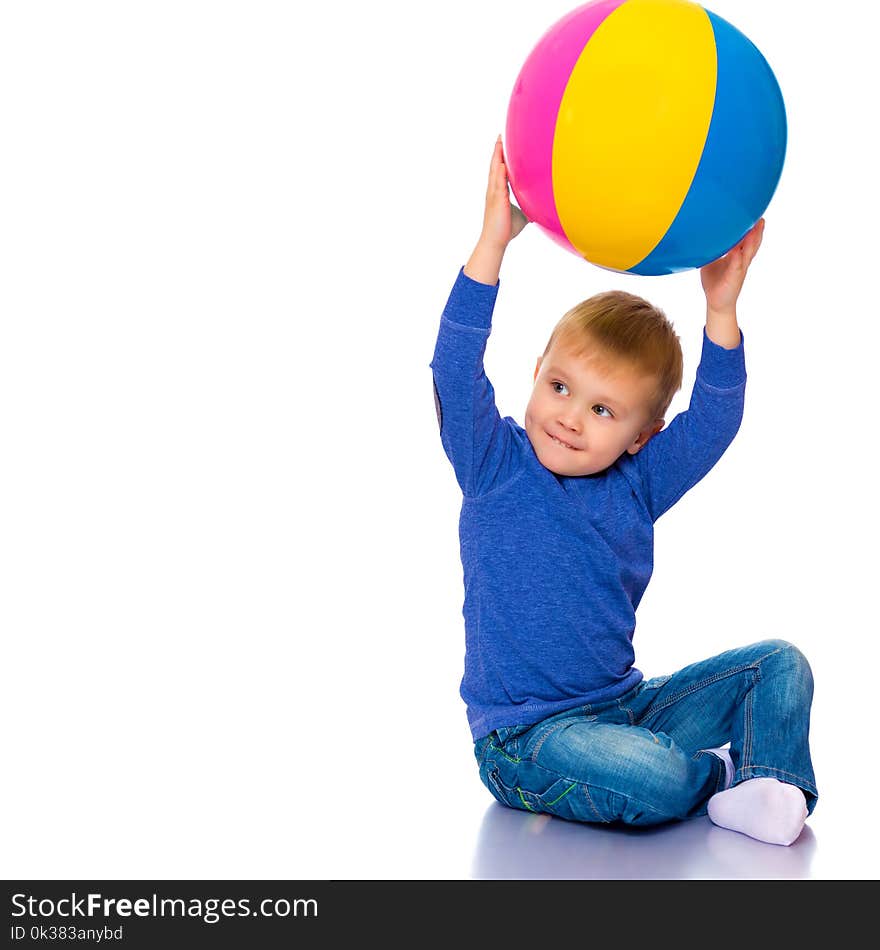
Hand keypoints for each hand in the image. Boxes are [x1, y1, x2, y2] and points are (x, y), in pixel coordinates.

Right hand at [479, 135, 528, 250]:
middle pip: (495, 165)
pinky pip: (498, 183)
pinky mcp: (497, 200)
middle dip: (497, 150)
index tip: (502, 144)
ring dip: (497, 156)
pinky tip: (502, 163)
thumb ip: (528, 207)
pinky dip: (500, 172)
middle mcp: (494, 190)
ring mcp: (494, 194)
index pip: (499, 170)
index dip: (501, 157)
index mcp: (499, 192)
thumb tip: (539, 207)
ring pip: (495, 171)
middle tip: (500, 135)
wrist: (495, 241)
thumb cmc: (506, 230)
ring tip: (499, 142)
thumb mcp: (521, 216)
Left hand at [700, 218, 764, 313]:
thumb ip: (710, 249)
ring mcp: (739, 268)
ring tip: (758, 226)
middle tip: (761, 216)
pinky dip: (738, 256)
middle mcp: (742, 260)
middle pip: (753, 242)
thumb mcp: (710, 261)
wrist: (716, 303)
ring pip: (749, 251)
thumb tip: (699, 237)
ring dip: (754, 239)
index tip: (754, 213)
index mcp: (738, 255)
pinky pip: (737, 264)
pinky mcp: (734, 277)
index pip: (747, 239)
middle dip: (758, 230)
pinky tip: (738, 249)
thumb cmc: (714, 281)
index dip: (751, 227)